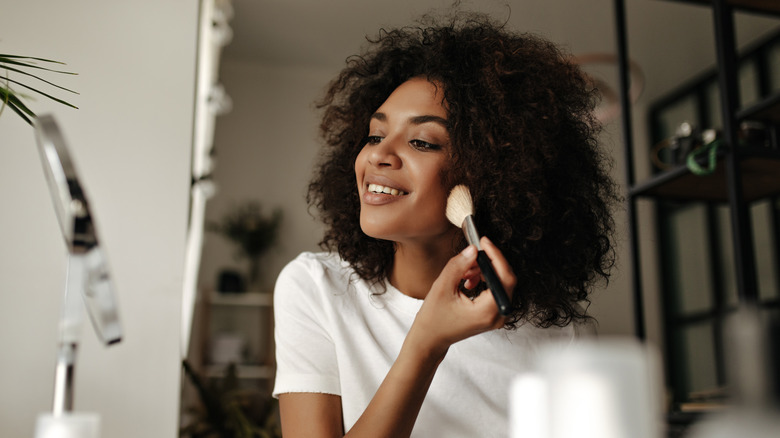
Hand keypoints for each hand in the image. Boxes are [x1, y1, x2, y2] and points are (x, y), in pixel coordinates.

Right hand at [407, 236, 515, 356]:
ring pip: (499, 283)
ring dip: (483, 272)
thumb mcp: (442, 287)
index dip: (496, 256)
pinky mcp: (492, 314)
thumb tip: (473, 249)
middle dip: (488, 263)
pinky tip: (467, 281)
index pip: (504, 278)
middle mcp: (498, 316)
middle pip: (505, 280)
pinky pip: (495, 290)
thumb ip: (459, 266)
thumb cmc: (434, 318)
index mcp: (487, 311)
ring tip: (464, 272)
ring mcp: (497, 317)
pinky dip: (483, 280)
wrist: (431, 339)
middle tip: (471, 255)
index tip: (484, 242)